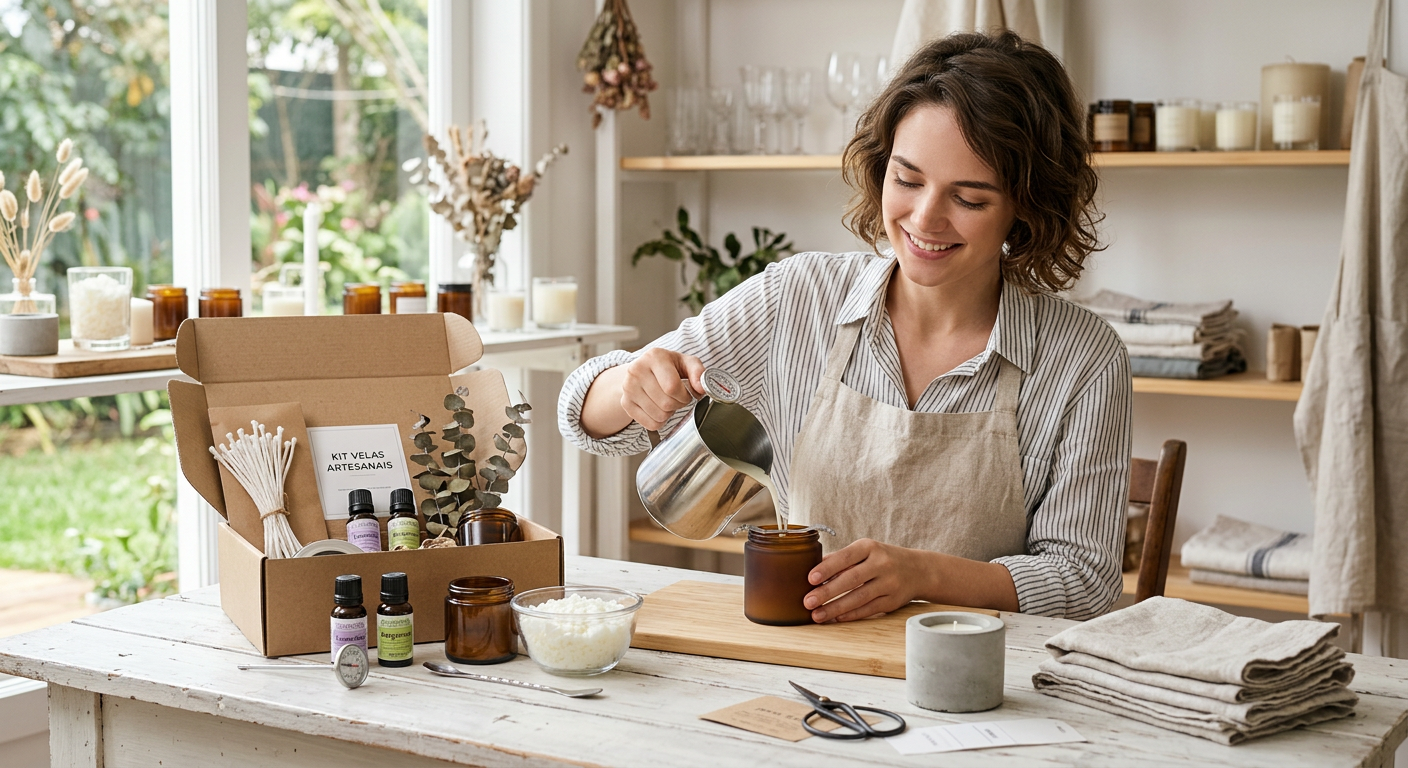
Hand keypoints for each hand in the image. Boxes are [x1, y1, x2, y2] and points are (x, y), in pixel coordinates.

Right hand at [619, 348, 704, 430]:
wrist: (644, 370)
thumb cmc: (668, 367)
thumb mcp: (686, 363)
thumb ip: (698, 372)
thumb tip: (701, 388)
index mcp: (654, 357)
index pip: (672, 387)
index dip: (685, 395)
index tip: (686, 392)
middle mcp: (637, 370)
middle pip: (666, 403)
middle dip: (678, 404)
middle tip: (678, 397)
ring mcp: (628, 388)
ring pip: (659, 415)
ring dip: (669, 413)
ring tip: (667, 401)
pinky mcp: (626, 403)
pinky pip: (650, 424)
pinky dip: (660, 421)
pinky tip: (658, 408)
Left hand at [803, 538, 923, 622]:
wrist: (918, 570)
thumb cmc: (882, 558)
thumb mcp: (865, 551)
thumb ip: (841, 559)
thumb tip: (812, 569)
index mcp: (869, 547)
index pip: (845, 557)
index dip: (827, 568)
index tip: (810, 579)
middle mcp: (881, 564)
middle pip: (851, 579)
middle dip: (827, 592)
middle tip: (808, 602)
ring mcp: (889, 583)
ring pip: (859, 597)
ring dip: (835, 608)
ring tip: (817, 615)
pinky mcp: (892, 601)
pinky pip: (868, 609)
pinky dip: (851, 614)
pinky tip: (836, 618)